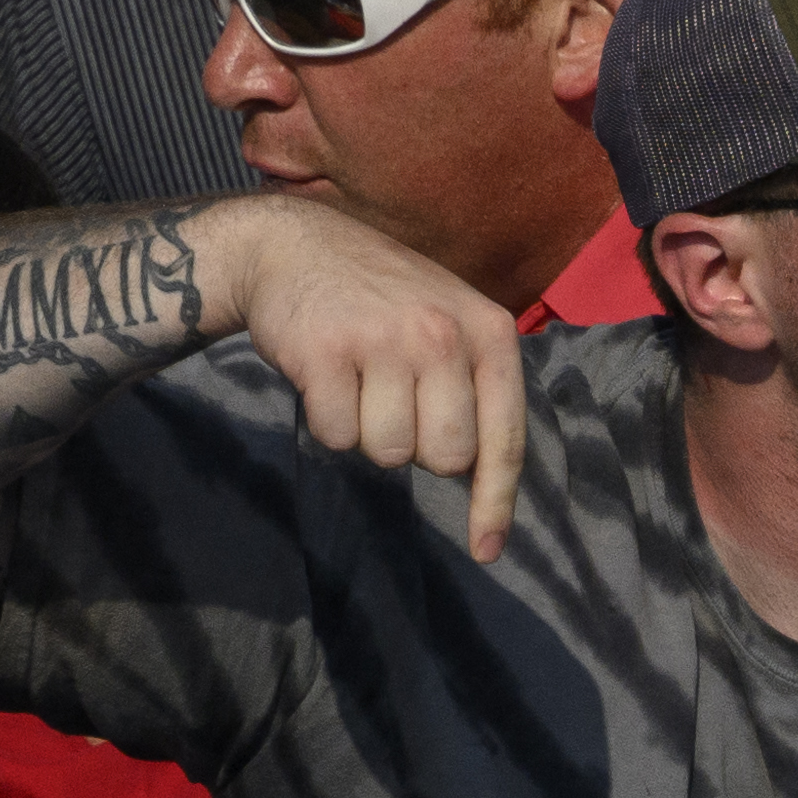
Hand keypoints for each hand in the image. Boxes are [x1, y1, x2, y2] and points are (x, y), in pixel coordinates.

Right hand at [195, 189, 533, 561]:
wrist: (294, 246)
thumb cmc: (382, 302)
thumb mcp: (449, 324)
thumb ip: (473, 389)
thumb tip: (481, 481)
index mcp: (489, 332)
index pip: (504, 438)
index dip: (495, 503)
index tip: (486, 551)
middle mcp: (444, 335)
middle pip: (444, 457)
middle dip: (416, 446)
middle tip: (393, 399)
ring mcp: (385, 341)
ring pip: (387, 454)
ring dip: (367, 432)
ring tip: (358, 379)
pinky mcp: (326, 353)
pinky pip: (335, 438)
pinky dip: (326, 420)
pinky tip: (325, 373)